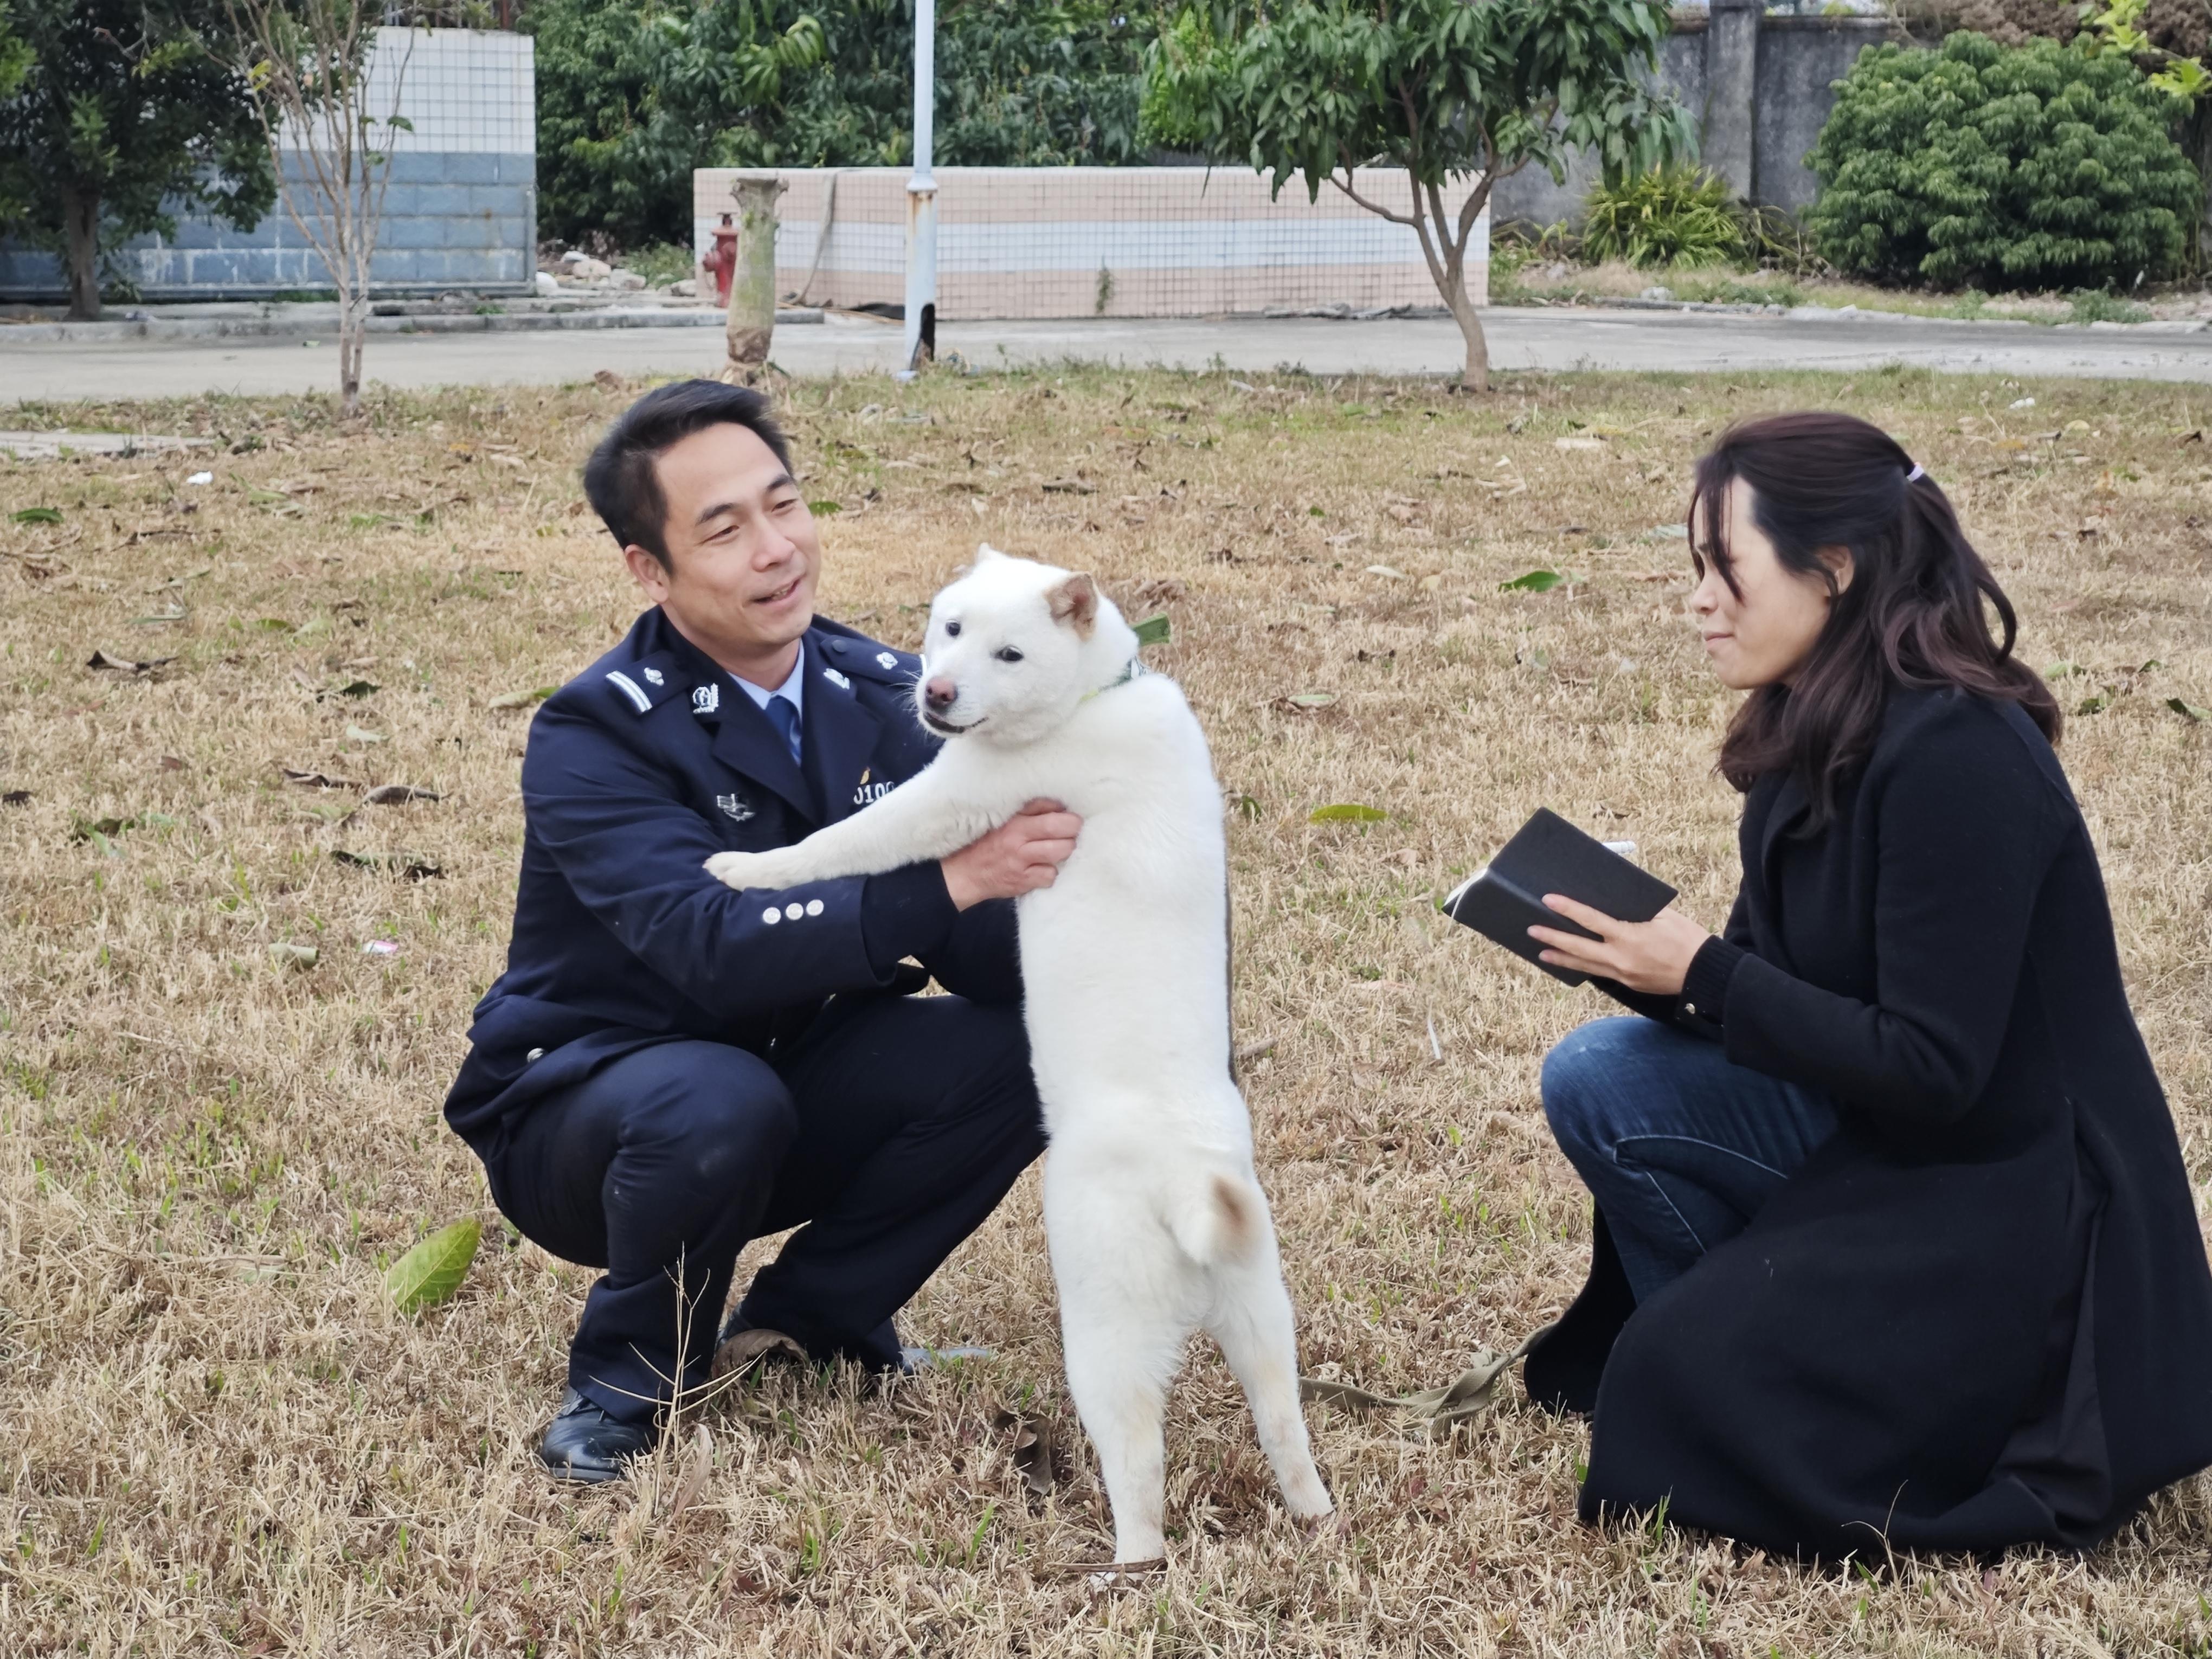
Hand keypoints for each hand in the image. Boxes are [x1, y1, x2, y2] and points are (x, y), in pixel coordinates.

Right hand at [942, 798, 1081, 909]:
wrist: (966, 874)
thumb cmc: (989, 844)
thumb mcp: (1005, 821)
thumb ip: (1032, 811)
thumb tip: (1061, 807)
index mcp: (1014, 822)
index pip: (1049, 811)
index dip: (1067, 815)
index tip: (1070, 817)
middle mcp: (1017, 840)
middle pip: (1060, 831)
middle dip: (1073, 831)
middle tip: (1071, 833)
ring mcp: (1021, 862)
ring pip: (1061, 852)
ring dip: (1065, 851)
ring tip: (1057, 850)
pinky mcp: (1023, 881)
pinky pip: (1051, 876)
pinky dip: (1050, 873)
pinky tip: (1041, 869)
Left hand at [1528, 896, 1711, 994]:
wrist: (1704, 973)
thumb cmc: (1686, 938)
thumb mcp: (1662, 916)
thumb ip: (1634, 911)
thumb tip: (1610, 903)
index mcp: (1629, 936)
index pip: (1590, 920)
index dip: (1567, 909)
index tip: (1548, 900)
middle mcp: (1620, 958)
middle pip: (1577, 947)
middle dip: (1552, 938)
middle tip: (1531, 929)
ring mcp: (1622, 974)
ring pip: (1583, 965)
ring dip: (1561, 958)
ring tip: (1541, 952)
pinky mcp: (1627, 984)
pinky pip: (1599, 973)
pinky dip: (1583, 967)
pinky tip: (1571, 963)